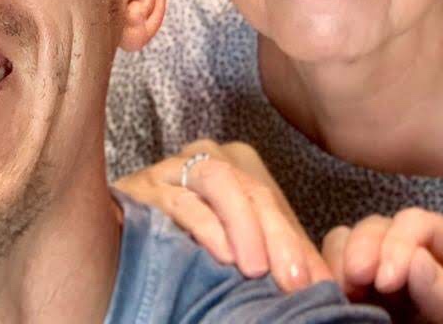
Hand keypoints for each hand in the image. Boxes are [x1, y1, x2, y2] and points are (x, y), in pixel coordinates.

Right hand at [114, 139, 332, 291]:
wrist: (117, 240)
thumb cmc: (188, 246)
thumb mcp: (242, 248)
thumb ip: (280, 257)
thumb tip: (325, 284)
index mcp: (234, 166)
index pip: (270, 200)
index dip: (294, 242)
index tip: (313, 283)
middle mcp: (204, 158)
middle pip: (249, 189)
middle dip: (275, 236)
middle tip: (292, 280)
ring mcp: (171, 169)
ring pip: (217, 181)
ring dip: (241, 226)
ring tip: (255, 269)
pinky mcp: (141, 188)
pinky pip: (178, 198)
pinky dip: (204, 225)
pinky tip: (221, 254)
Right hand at [322, 209, 442, 323]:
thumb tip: (415, 261)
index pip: (418, 224)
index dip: (399, 243)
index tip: (386, 280)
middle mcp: (408, 255)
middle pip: (376, 227)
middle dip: (362, 249)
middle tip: (355, 281)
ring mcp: (378, 275)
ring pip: (344, 241)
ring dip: (338, 263)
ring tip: (342, 295)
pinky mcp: (353, 296)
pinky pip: (327, 271)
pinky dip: (323, 280)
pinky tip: (331, 300)